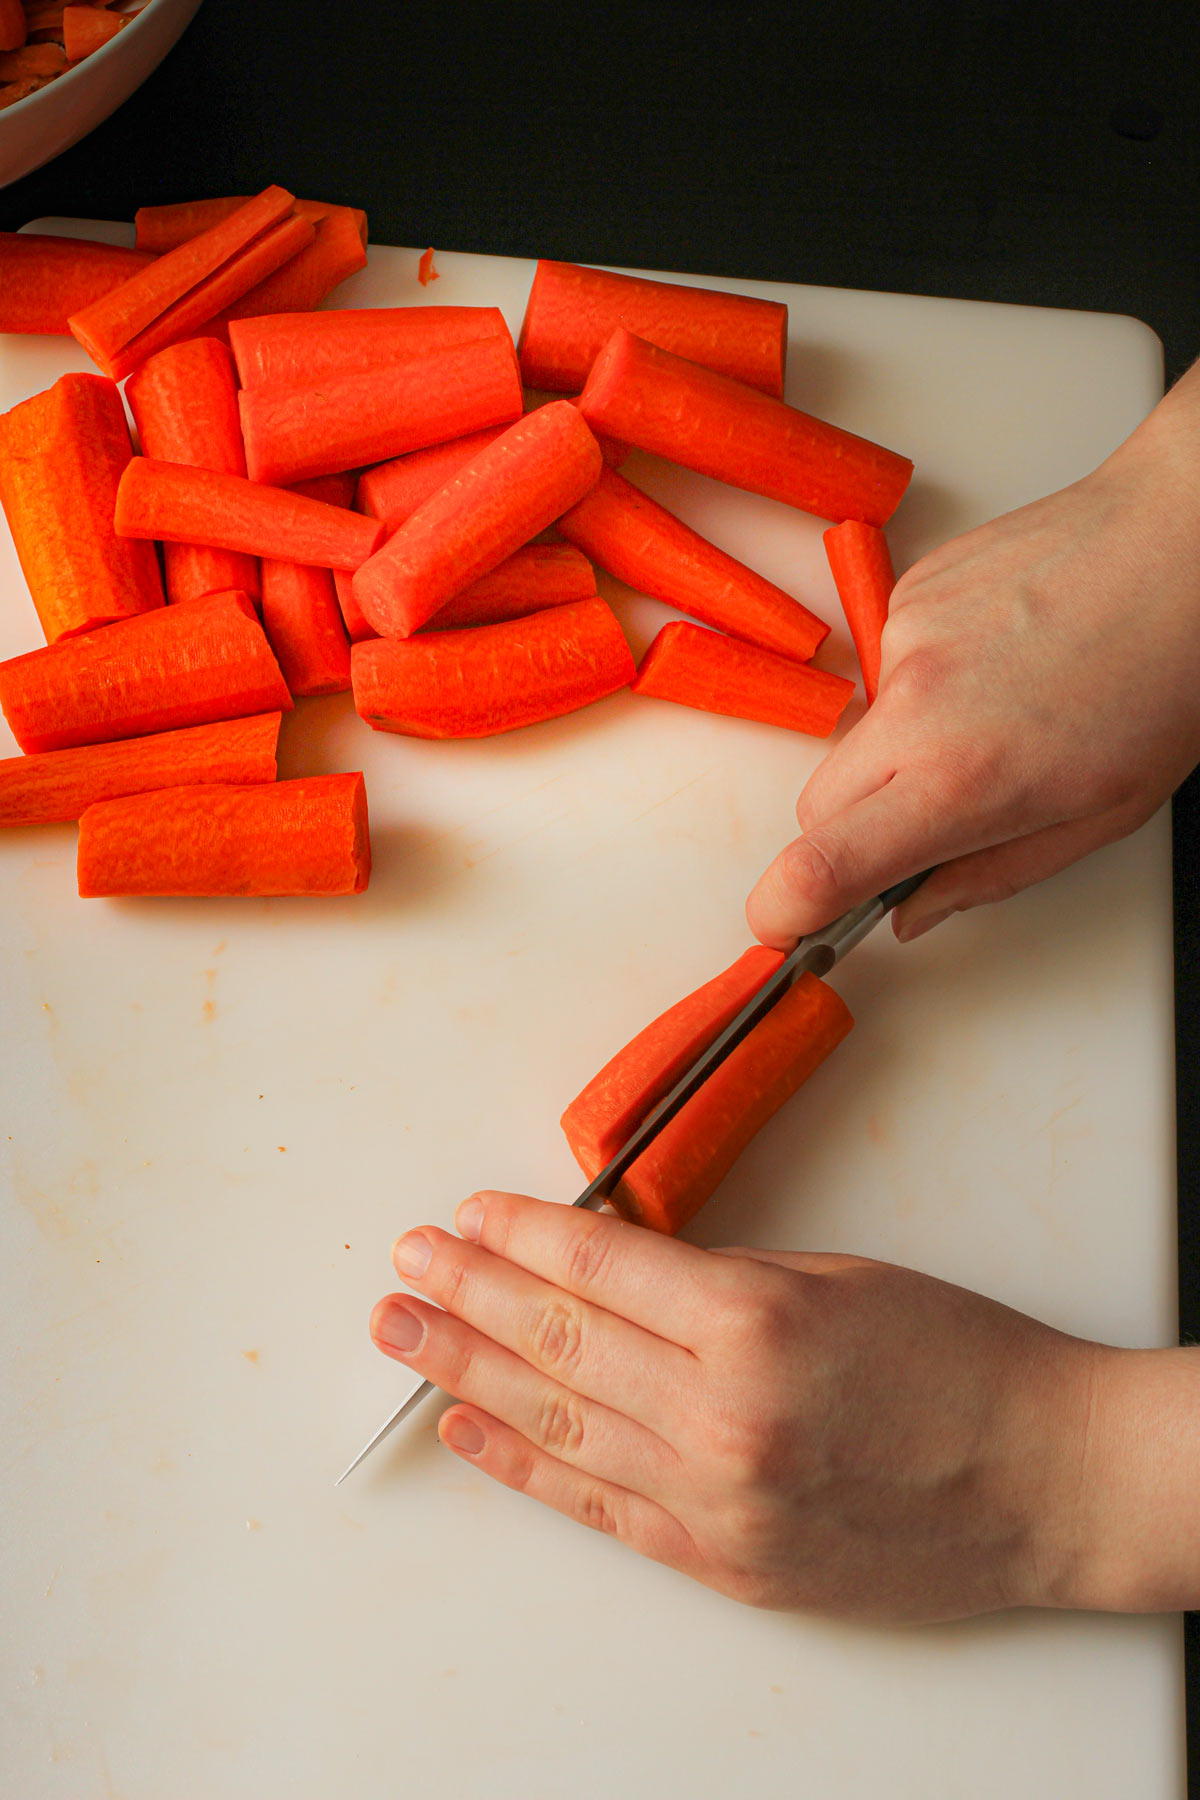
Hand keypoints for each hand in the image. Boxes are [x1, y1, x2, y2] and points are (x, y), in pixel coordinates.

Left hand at [367, 1191, 1148, 1621]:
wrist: (1045, 1482)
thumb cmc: (960, 1363)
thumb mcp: (835, 1278)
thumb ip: (713, 1280)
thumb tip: (611, 1267)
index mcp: (753, 1325)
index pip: (597, 1269)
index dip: (518, 1236)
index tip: (465, 1213)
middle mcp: (719, 1417)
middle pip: (558, 1344)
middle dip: (467, 1296)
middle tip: (405, 1266)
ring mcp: (715, 1501)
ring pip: (558, 1426)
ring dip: (467, 1374)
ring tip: (403, 1335)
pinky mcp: (724, 1563)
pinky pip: (598, 1508)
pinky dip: (523, 1467)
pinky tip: (469, 1429)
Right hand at [747, 368, 1199, 946]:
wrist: (1182, 546)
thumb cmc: (1165, 676)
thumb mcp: (1097, 818)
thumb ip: (988, 877)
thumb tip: (912, 909)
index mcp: (961, 782)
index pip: (821, 864)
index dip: (784, 909)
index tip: (784, 926)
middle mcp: (916, 708)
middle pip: (816, 807)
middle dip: (854, 832)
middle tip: (932, 824)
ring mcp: (903, 641)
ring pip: (859, 734)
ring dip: (903, 748)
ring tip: (999, 717)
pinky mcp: (907, 594)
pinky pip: (888, 668)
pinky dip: (928, 683)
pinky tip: (999, 664)